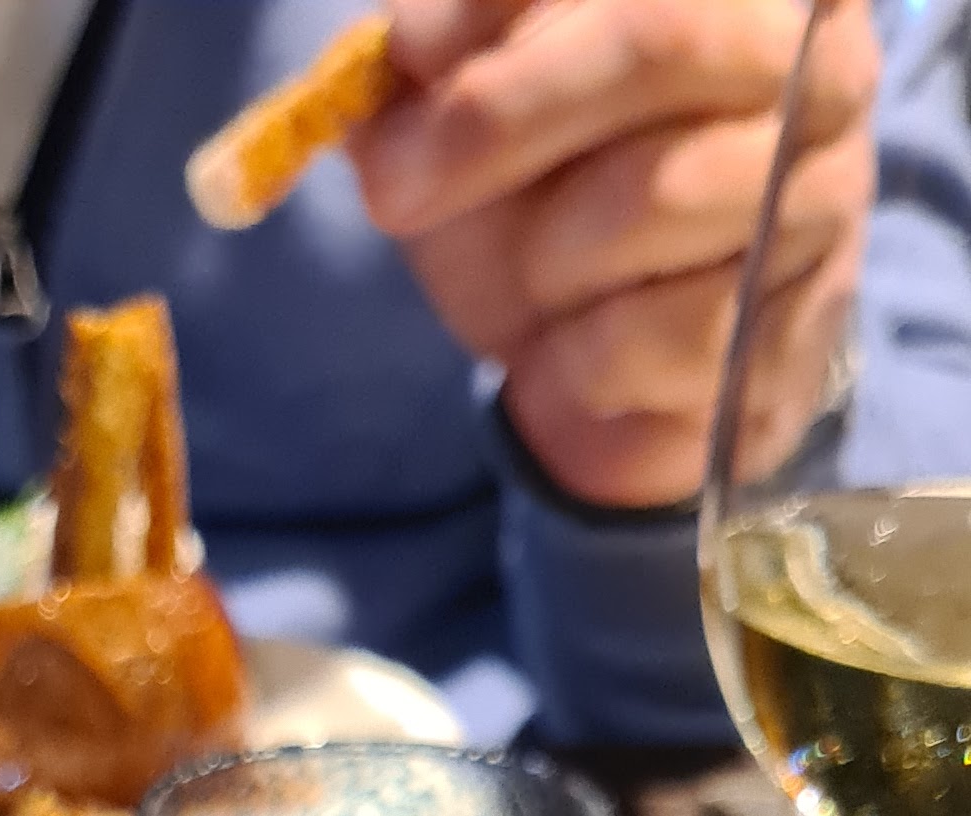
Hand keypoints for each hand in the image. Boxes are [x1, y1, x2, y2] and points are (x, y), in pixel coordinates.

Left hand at [352, 0, 880, 508]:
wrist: (598, 367)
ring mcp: (830, 188)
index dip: (505, 1)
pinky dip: (590, 357)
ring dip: (551, 253)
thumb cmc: (544, 205)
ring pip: (667, 187)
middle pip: (662, 35)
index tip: (408, 54)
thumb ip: (451, 50)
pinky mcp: (810, 320)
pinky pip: (681, 327)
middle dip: (502, 115)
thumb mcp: (473, 108)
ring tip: (538, 276)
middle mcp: (818, 59)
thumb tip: (412, 45)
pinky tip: (581, 354)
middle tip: (397, 188)